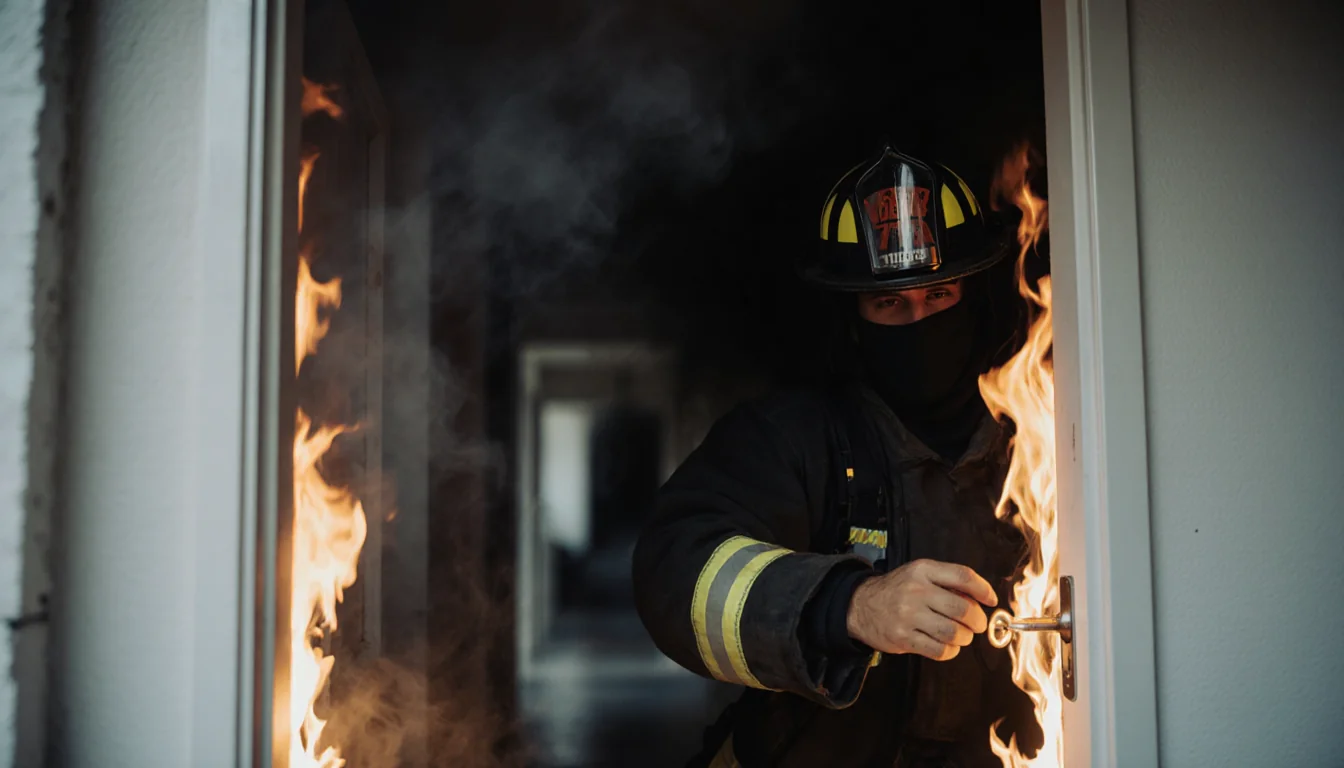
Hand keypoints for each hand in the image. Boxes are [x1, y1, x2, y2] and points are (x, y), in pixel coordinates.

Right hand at [846, 559, 997, 660]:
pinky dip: (950, 651)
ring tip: (961, 636)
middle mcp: (915, 591)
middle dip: (977, 621)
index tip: (991, 600)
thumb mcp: (919, 575)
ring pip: (954, 632)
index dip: (984, 589)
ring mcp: (908, 616)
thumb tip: (981, 599)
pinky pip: (939, 650)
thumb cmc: (897, 590)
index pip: (963, 576)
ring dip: (965, 638)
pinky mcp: (903, 638)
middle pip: (963, 609)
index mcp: (922, 570)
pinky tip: (947, 645)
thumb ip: (947, 582)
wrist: (860, 605)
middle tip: (977, 624)